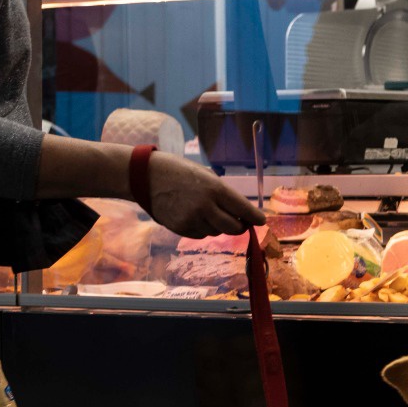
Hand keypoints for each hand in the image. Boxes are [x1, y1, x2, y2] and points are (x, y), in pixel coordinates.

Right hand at [145, 153, 267, 238]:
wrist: (146, 176)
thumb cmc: (180, 172)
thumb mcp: (207, 176)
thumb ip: (223, 194)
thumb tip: (240, 212)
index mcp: (215, 189)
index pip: (243, 210)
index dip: (255, 217)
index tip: (261, 220)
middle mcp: (205, 207)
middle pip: (234, 227)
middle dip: (241, 226)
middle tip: (242, 223)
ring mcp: (191, 219)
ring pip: (217, 232)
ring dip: (220, 226)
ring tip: (211, 213)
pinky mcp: (179, 228)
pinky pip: (201, 235)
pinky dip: (204, 229)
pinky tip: (197, 217)